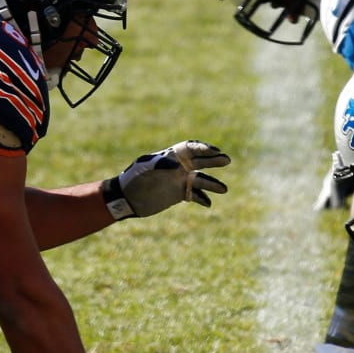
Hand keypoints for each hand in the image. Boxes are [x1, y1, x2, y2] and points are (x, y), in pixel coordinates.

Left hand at [103, 140, 229, 218]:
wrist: (127, 197)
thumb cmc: (134, 177)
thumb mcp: (144, 167)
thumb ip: (160, 163)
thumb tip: (178, 165)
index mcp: (172, 156)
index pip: (192, 148)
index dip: (204, 148)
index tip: (214, 151)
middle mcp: (179, 167)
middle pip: (201, 161)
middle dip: (214, 160)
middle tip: (226, 160)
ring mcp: (180, 181)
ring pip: (201, 180)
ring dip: (212, 184)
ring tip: (224, 189)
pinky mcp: (179, 194)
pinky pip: (195, 195)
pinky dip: (202, 199)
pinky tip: (208, 203)